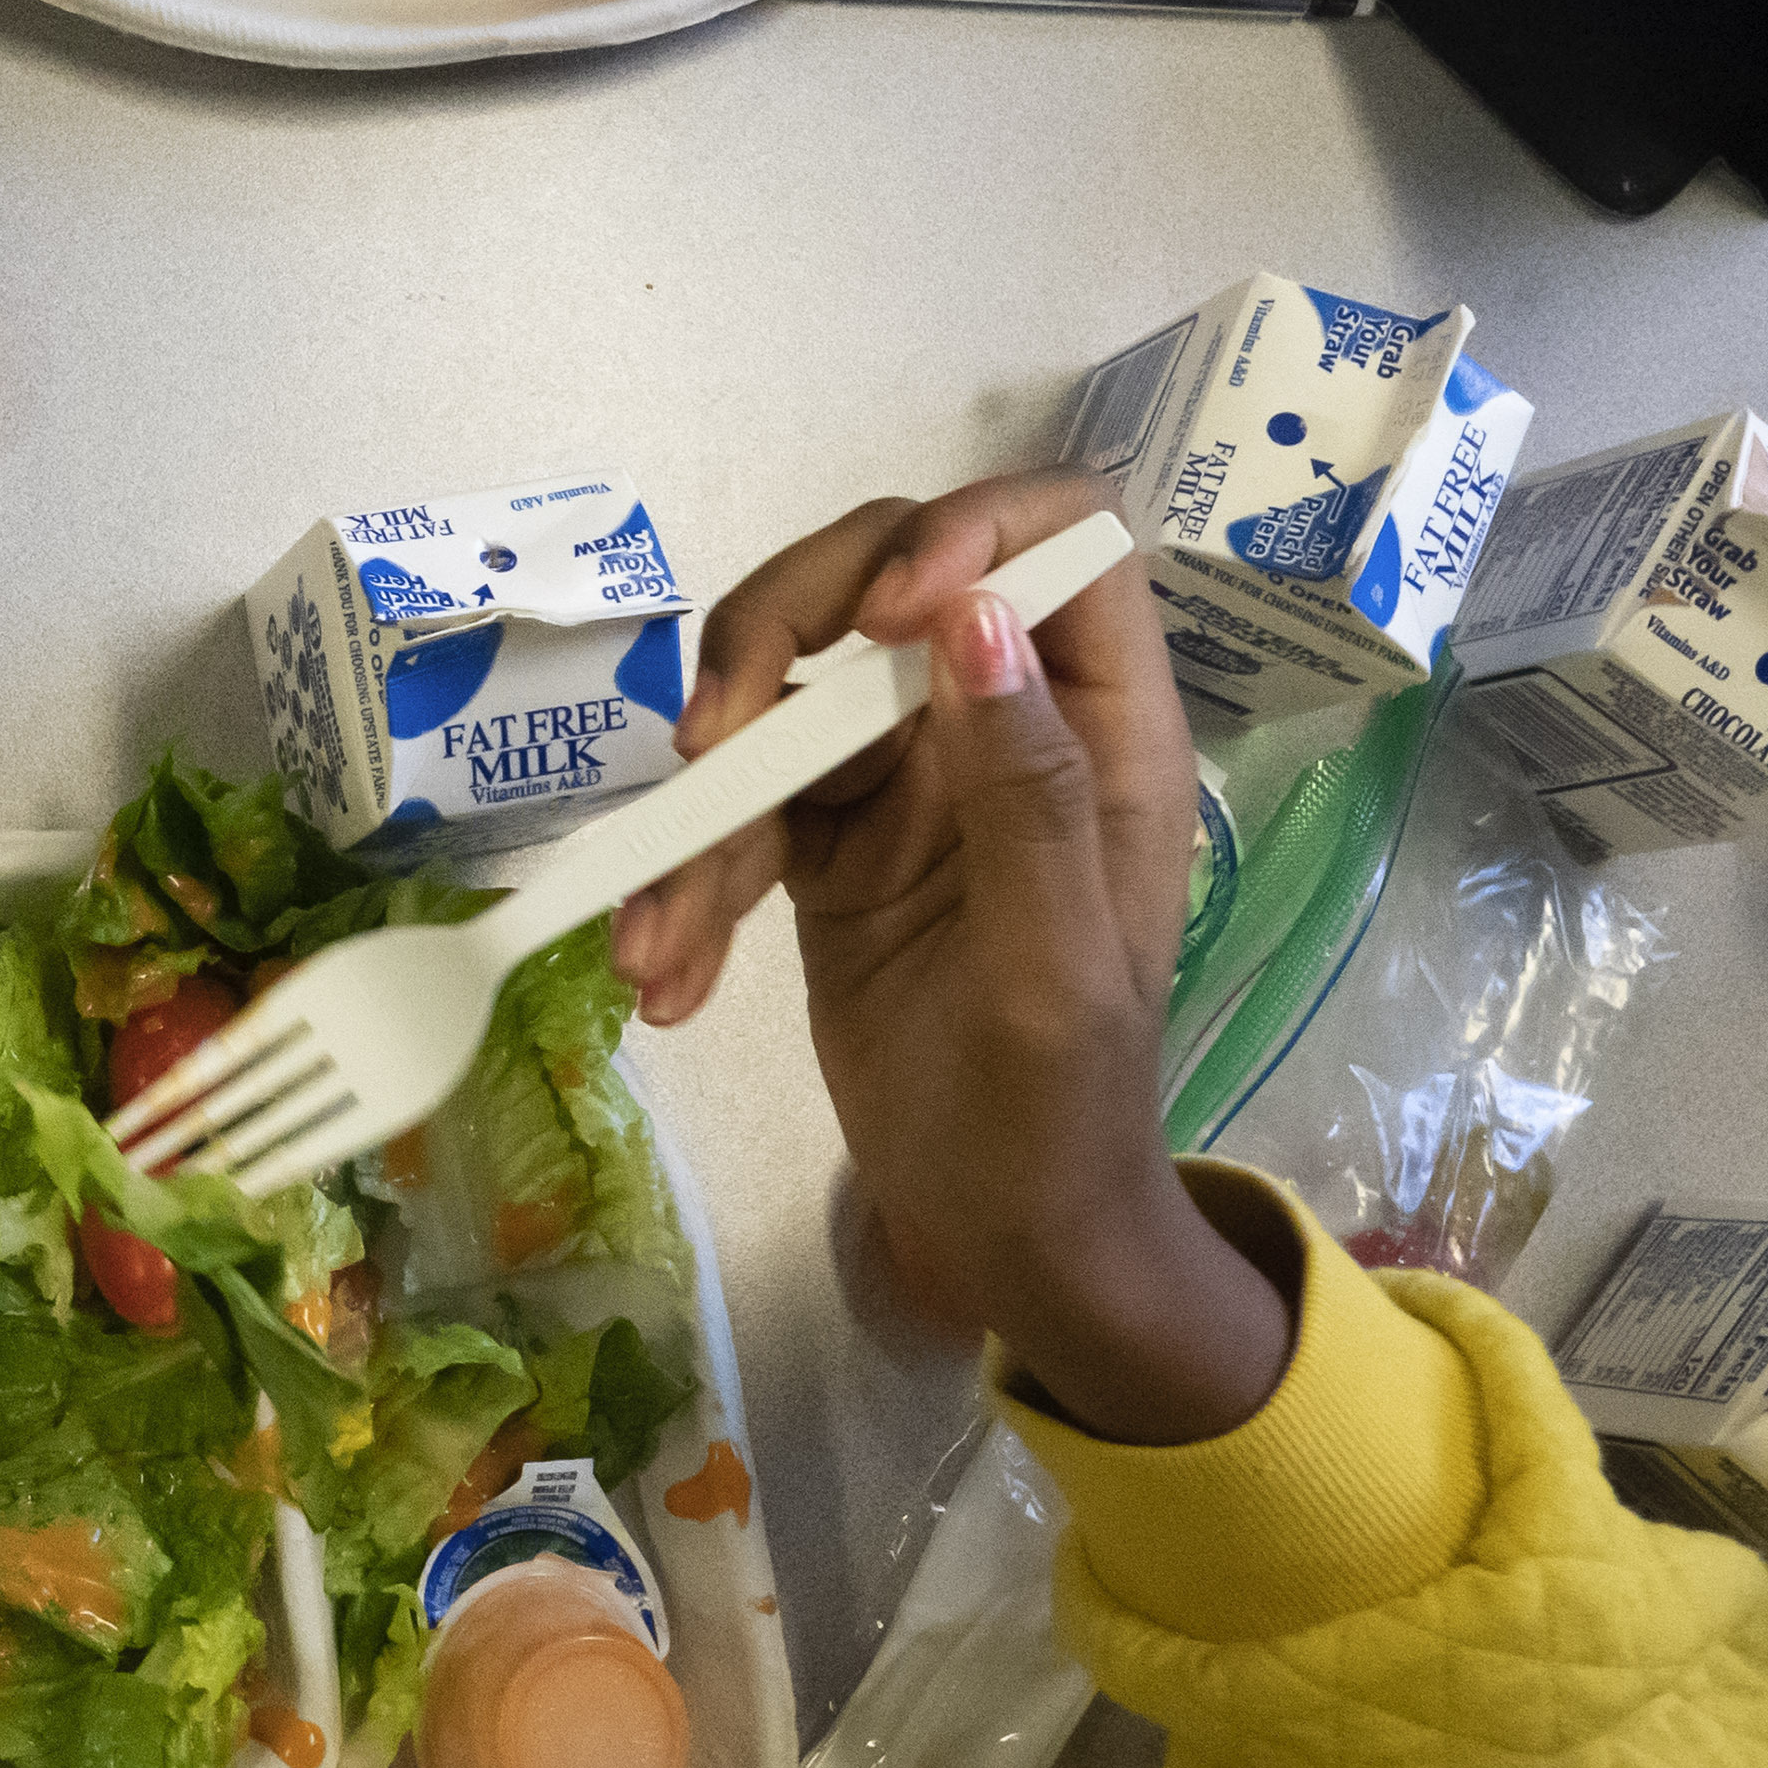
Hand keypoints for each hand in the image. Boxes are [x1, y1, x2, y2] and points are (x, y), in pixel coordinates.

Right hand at [606, 471, 1287, 1443]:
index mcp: (1103, 731)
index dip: (969, 532)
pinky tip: (666, 976)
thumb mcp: (1053, 968)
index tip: (877, 620)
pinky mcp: (828, 840)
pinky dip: (689, 883)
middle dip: (778, 635)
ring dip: (705, 797)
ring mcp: (909, 776)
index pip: (1063, 540)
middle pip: (886, 574)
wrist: (1001, 1236)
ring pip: (787, 687)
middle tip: (710, 740)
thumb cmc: (1060, 1115)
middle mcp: (1005, 721)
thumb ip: (1027, 791)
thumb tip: (973, 619)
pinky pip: (740, 808)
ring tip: (663, 936)